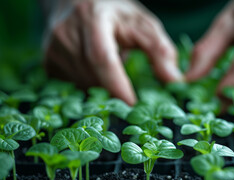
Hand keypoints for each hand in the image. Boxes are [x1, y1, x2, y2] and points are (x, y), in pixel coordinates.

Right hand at [44, 0, 181, 104]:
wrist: (75, 2)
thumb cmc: (114, 14)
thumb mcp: (142, 25)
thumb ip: (160, 51)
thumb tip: (175, 81)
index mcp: (92, 19)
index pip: (102, 58)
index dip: (116, 84)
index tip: (132, 105)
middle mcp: (66, 33)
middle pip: (93, 77)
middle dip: (114, 91)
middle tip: (131, 97)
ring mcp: (53, 49)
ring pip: (83, 86)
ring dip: (103, 88)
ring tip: (112, 72)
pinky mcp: (48, 63)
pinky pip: (73, 87)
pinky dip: (90, 87)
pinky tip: (96, 73)